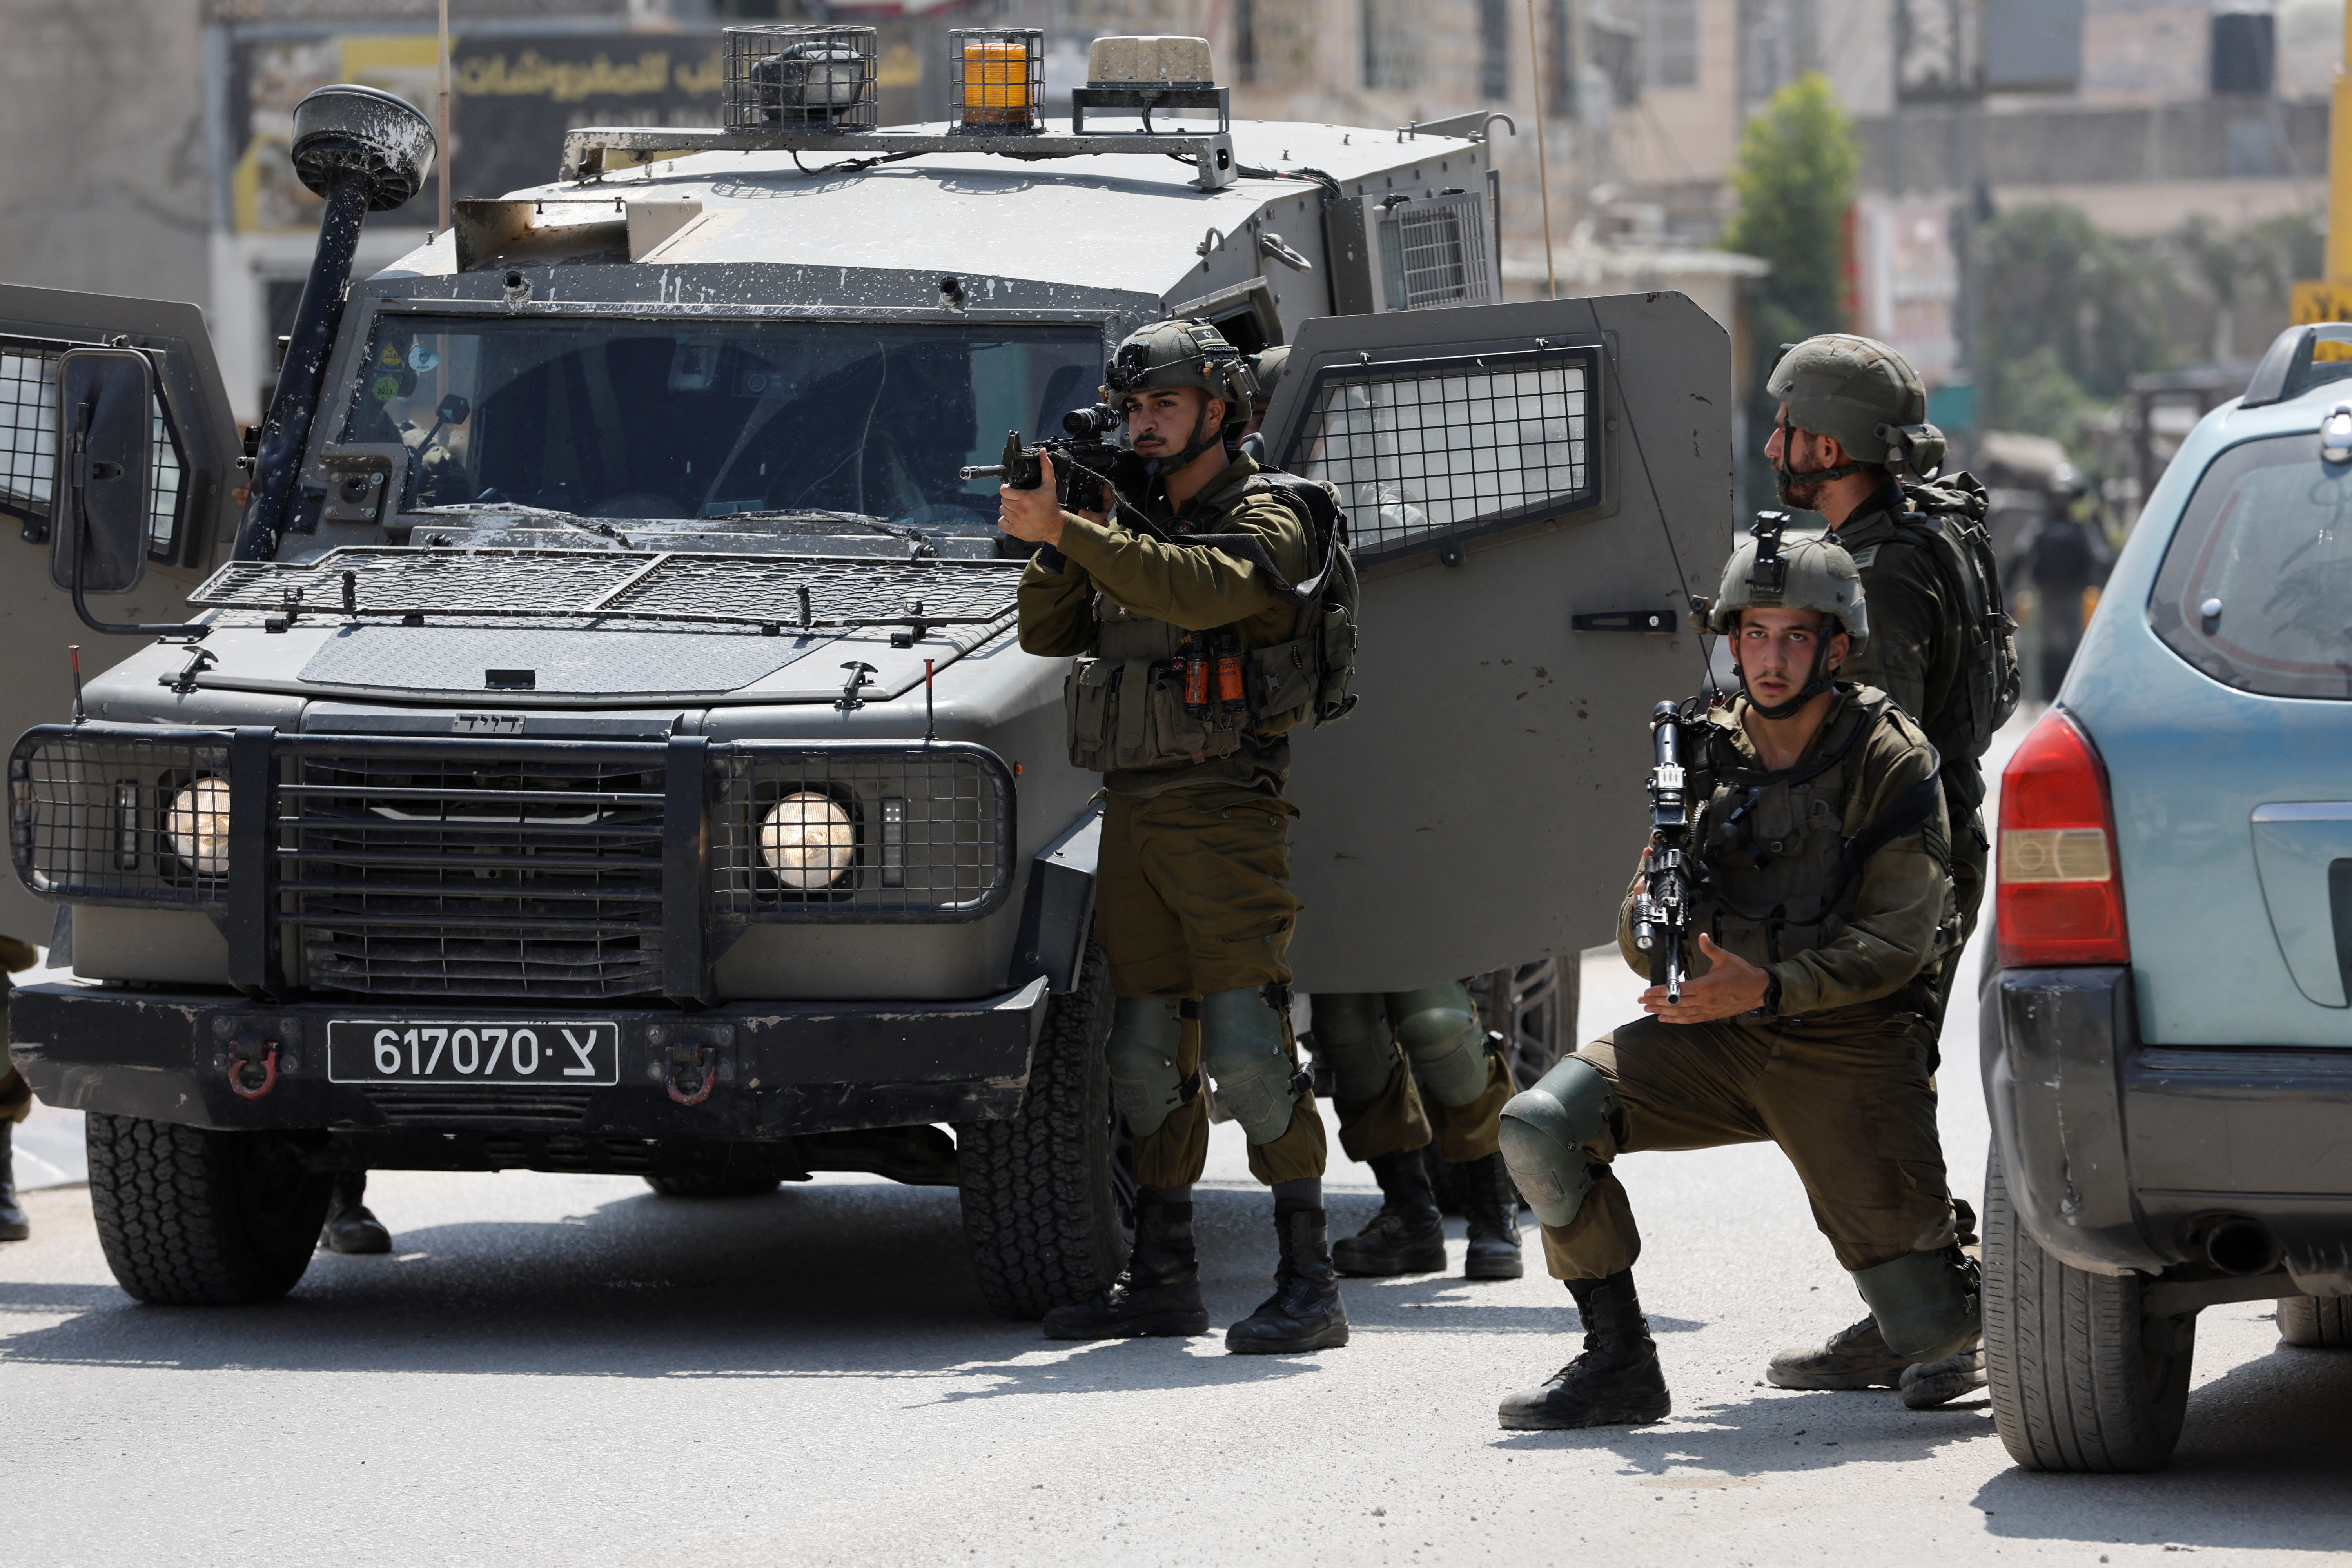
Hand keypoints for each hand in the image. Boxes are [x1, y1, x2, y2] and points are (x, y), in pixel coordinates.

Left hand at [997, 451, 1067, 545]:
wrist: (1055, 526)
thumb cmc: (1051, 505)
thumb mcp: (1050, 485)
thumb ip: (1045, 467)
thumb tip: (1043, 452)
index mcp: (1026, 497)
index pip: (1004, 490)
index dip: (1007, 489)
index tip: (1012, 490)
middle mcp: (1020, 509)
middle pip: (1003, 500)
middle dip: (1009, 499)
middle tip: (1018, 500)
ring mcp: (1016, 521)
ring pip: (1002, 510)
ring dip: (1008, 509)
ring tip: (1018, 509)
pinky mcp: (1014, 530)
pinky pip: (1001, 522)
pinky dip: (1005, 520)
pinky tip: (1015, 518)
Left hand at [1639, 934, 1771, 1022]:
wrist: (1759, 990)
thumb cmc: (1742, 973)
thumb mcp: (1725, 958)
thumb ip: (1710, 948)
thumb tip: (1701, 936)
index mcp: (1706, 985)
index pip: (1678, 990)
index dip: (1661, 992)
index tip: (1647, 992)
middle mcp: (1705, 1000)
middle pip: (1676, 1003)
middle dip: (1656, 1002)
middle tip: (1641, 1001)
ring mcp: (1708, 1009)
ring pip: (1681, 1013)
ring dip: (1663, 1012)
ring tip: (1648, 1010)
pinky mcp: (1712, 1015)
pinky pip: (1691, 1019)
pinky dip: (1676, 1020)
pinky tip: (1664, 1019)